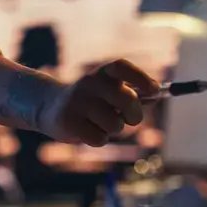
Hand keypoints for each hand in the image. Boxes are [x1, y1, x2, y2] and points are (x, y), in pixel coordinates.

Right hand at [37, 59, 159, 146]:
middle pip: (126, 99)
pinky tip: (87, 131)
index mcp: (101, 73)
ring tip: (100, 123)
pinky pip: (99, 139)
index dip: (140, 77)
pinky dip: (98, 139)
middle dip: (134, 115)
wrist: (49, 106)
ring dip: (113, 129)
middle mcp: (89, 83)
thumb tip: (157, 94)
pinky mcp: (69, 121)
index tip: (154, 90)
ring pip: (114, 124)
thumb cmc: (89, 101)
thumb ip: (133, 92)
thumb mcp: (108, 91)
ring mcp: (77, 102)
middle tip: (129, 119)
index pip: (122, 67)